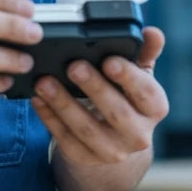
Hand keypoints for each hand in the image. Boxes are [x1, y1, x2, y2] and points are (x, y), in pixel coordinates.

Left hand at [31, 26, 167, 166]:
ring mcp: (113, 151)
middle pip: (117, 112)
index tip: (109, 61)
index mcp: (154, 108)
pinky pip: (65, 139)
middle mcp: (138, 134)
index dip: (129, 77)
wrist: (113, 140)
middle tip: (73, 66)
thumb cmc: (124, 96)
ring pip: (87, 129)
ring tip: (44, 81)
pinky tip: (37, 99)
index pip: (147, 93)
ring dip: (63, 104)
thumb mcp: (136, 75)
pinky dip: (49, 118)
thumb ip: (143, 52)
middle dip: (94, 88)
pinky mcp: (86, 158)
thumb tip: (152, 32)